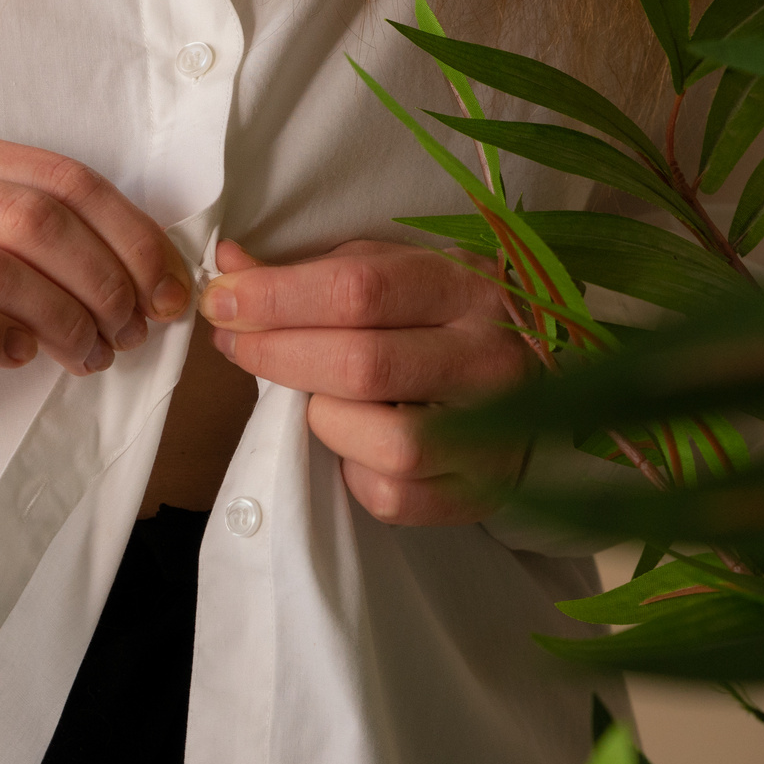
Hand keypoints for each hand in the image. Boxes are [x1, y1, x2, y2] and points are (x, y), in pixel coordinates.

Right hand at [0, 129, 193, 439]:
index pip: (65, 179)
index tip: (170, 292)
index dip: (132, 236)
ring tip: (85, 356)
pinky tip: (18, 359)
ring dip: (60, 321)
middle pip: (35, 219)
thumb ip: (56, 250)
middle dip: (104, 281)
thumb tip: (160, 280)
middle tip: (131, 332)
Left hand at [198, 238, 531, 525]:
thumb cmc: (440, 320)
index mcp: (465, 288)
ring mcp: (493, 432)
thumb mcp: (391, 273)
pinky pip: (392, 495)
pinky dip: (352, 470)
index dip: (277, 297)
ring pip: (386, 442)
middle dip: (277, 355)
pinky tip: (353, 441)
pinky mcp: (479, 492)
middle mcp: (489, 358)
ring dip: (324, 420)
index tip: (222, 300)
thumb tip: (229, 267)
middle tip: (235, 344)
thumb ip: (312, 272)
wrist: (541, 382)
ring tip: (314, 398)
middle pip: (362, 364)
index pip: (360, 289)